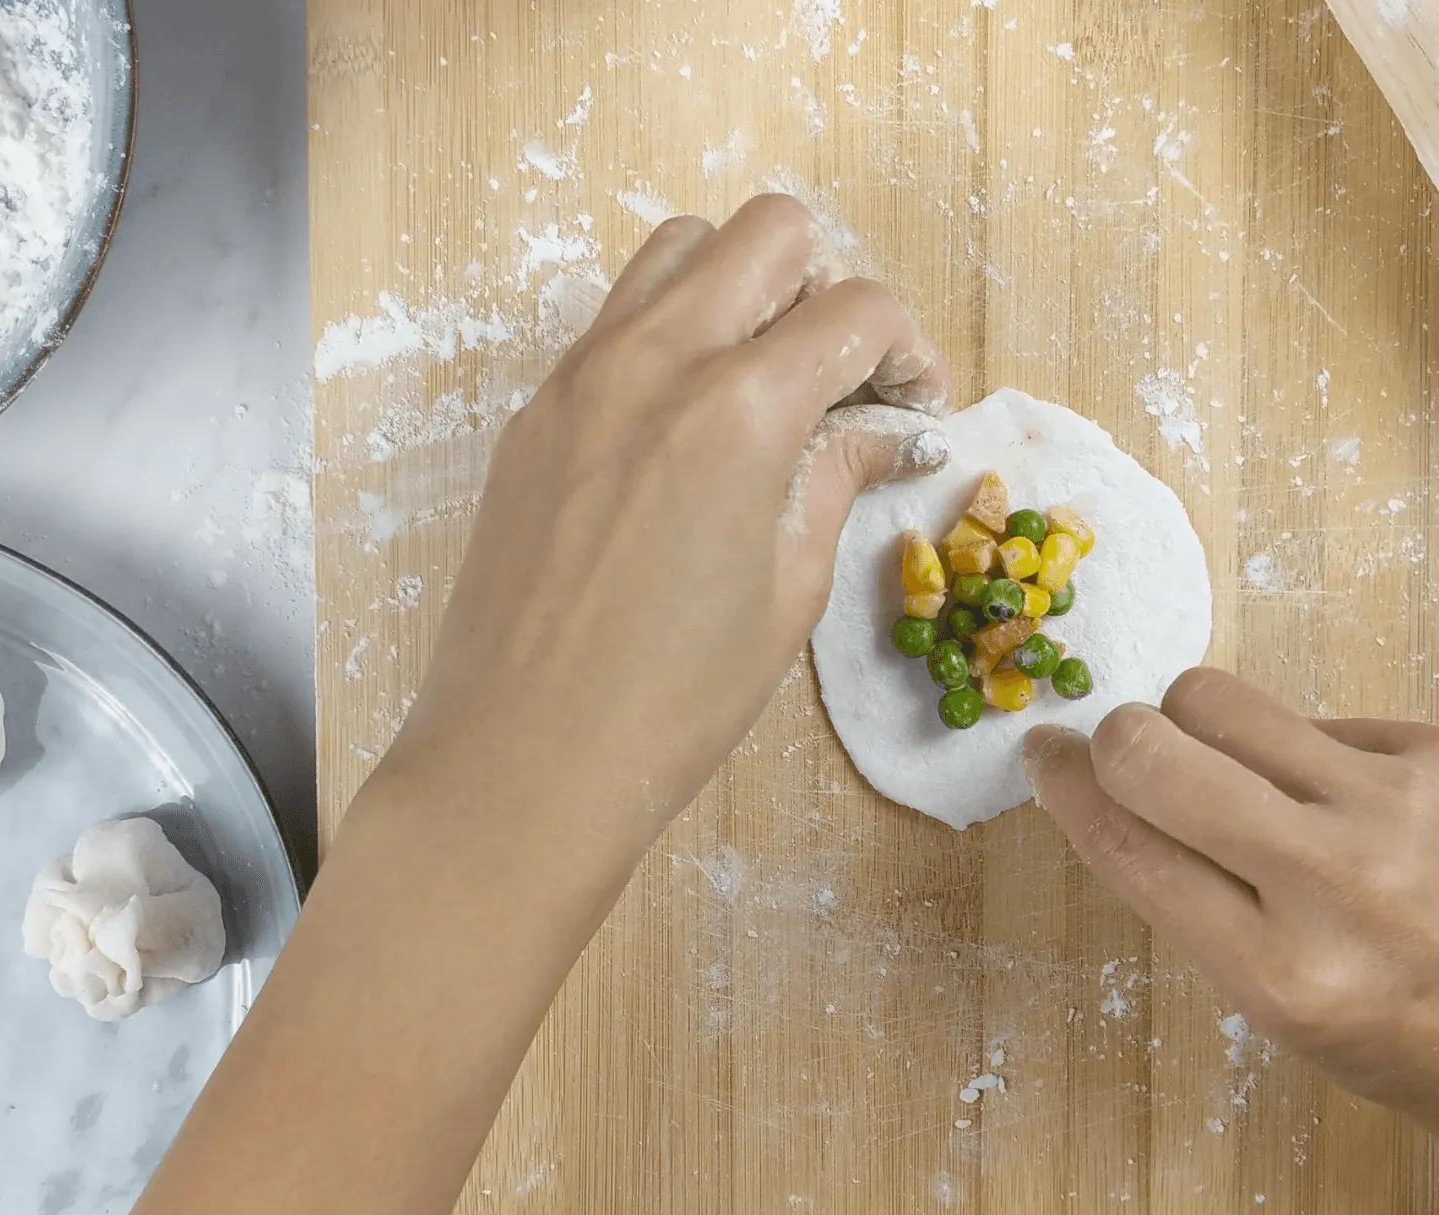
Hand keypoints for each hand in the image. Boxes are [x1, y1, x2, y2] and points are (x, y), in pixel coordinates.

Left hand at [381, 194, 951, 894]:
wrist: (522, 757)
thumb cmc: (671, 700)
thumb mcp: (789, 589)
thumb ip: (836, 480)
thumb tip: (879, 432)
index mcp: (736, 408)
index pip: (855, 308)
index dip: (910, 348)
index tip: (915, 404)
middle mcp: (653, 360)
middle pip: (769, 232)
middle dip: (831, 285)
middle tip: (847, 375)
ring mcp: (581, 376)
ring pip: (680, 250)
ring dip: (744, 286)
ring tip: (770, 379)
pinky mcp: (537, 411)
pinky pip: (618, 319)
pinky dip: (676, 332)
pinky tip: (695, 423)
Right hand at [1023, 667, 1438, 1188]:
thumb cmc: (1430, 1050)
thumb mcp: (1288, 1016)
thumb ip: (1201, 904)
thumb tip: (1116, 787)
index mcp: (1283, 976)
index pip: (1129, 845)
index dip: (1065, 788)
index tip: (1042, 755)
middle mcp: (1339, 882)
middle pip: (1156, 749)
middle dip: (1117, 740)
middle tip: (1125, 753)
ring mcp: (1402, 804)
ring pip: (1223, 701)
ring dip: (1201, 727)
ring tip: (1243, 777)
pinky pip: (1321, 717)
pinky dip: (1310, 754)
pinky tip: (1359, 809)